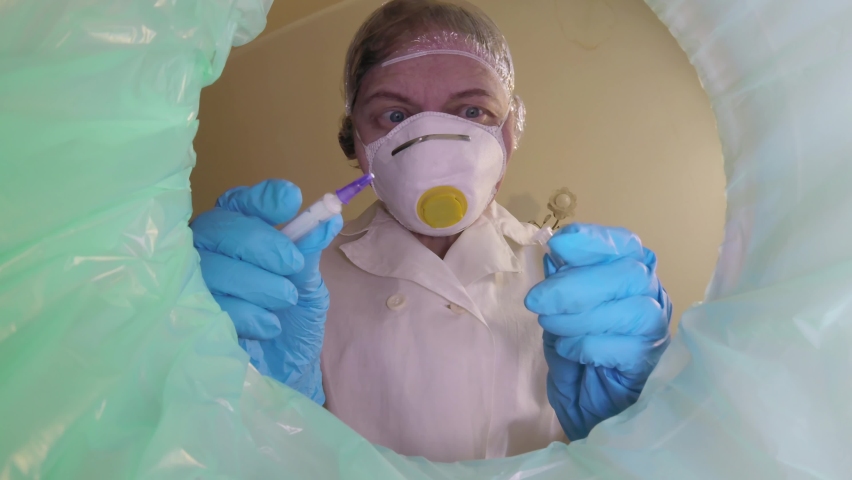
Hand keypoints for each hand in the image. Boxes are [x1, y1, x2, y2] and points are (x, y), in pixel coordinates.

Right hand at [190, 179, 342, 403]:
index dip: (261, 198)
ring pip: (212, 267)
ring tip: (284, 301)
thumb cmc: (294, 320)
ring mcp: (196, 285)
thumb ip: (309, 251)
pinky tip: (268, 325)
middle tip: (291, 265)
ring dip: (258, 283)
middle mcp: (210, 252)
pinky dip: (246, 314)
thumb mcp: (308, 284)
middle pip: (219, 227)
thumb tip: (328, 218)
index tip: (291, 199)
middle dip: (261, 242)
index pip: (240, 204)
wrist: (288, 371)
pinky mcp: (191, 320)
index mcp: (240, 234)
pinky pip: (210, 306)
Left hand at [524, 223, 671, 439]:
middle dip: (577, 283)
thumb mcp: (560, 317)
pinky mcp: (652, 365)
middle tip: (537, 299)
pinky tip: (571, 351)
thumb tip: (554, 254)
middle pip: (629, 273)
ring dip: (580, 317)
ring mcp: (656, 332)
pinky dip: (589, 345)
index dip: (594, 241)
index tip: (559, 244)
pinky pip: (626, 346)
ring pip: (631, 308)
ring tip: (551, 326)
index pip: (625, 246)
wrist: (589, 413)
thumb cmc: (579, 360)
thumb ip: (560, 286)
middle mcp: (652, 298)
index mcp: (630, 277)